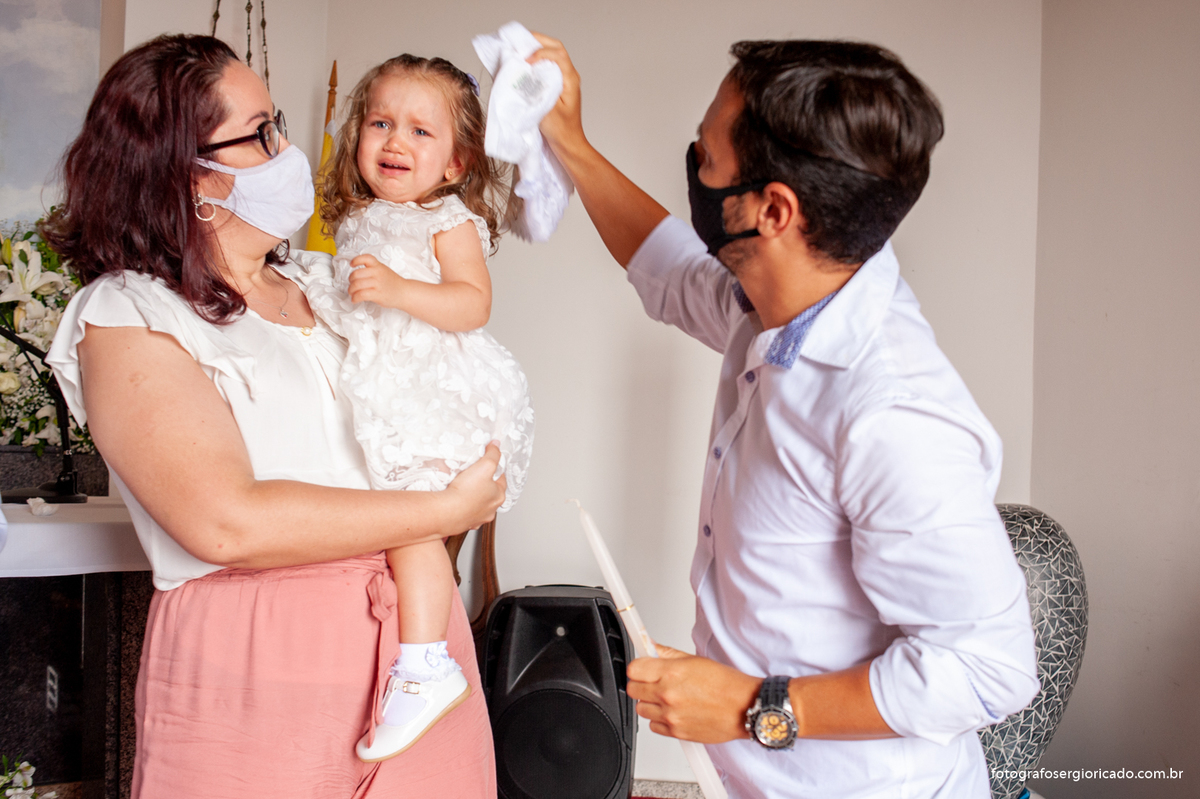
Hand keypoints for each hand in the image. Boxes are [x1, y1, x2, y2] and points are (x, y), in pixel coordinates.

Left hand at [347, 254, 405, 308]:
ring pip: (357, 285)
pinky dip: (355, 298)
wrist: (405, 293)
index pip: (366, 258)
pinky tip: (355, 299)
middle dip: (350, 280)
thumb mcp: (384, 270)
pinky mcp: (378, 295)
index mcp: (378, 266)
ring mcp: (378, 284)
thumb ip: (372, 269)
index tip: (352, 264)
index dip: (356, 260)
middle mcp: (377, 273)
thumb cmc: (393, 283)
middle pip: (356, 274)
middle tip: (351, 284)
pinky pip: (361, 295)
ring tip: (352, 293)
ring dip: (351, 290)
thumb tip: (356, 273)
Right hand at [444, 442, 506, 531]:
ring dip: (473, 498)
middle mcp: (491, 510)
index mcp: (498, 496)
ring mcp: (477, 518)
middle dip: (483, 485)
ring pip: (478, 505)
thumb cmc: (466, 491)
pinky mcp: (464, 524)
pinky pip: (465, 514)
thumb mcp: (485, 465)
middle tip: (473, 476)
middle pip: (490, 493)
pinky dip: (462, 508)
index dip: (494, 469)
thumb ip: (493, 454)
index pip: (501, 479)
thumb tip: (497, 445)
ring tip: (463, 488)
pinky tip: (455, 501)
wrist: (447, 512)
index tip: (487, 464)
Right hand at [528, 32, 585, 154]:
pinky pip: (548, 65)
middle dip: (537, 41)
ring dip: (536, 48)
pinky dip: (536, 60)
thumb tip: (525, 74)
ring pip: (552, 54)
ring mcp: (564, 79)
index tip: (526, 62)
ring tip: (520, 50)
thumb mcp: (547, 111)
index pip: (558, 54)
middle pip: (556, 47)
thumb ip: (537, 91)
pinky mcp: (557, 85)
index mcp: (570, 80)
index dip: (540, 53)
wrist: (569, 144)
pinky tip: (524, 64)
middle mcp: (569, 75)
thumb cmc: (561, 131)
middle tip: (519, 41)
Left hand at [626, 643, 759, 742]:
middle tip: (654, 682)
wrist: (744, 708)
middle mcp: (667, 694)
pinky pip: (653, 726)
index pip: (633, 669)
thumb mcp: (695, 660)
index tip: (643, 668)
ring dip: (650, 703)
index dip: (638, 667)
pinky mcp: (676, 732)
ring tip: (668, 698)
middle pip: (633, 689)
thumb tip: (651, 647)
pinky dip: (660, 720)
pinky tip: (673, 712)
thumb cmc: (725, 684)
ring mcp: (670, 715)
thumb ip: (667, 654)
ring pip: (641, 709)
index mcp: (671, 672)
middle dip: (642, 684)